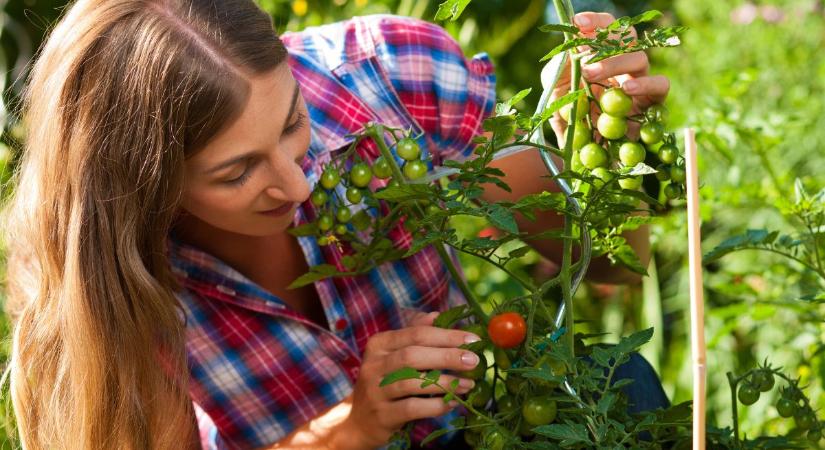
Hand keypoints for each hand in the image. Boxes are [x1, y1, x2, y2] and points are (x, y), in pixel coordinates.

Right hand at [340, 312, 481, 448]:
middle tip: (473, 360)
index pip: (416, 334)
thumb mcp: (393, 355)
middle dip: (447, 356)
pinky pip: (413, 407)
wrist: (359, 420)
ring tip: (468, 384)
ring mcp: (375, 390)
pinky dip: (435, 405)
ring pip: (412, 382)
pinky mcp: (382, 414)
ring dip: (445, 383)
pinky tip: (452, 404)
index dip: (446, 335)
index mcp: (379, 344)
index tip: (473, 340)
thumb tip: (437, 315)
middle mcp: (374, 364)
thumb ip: (413, 334)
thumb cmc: (385, 382)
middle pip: (413, 355)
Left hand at [549, 12, 670, 142]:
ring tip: (593, 76)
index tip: (578, 22)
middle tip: (583, 61)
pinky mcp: (653, 103)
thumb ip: (561, 69)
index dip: (596, 21)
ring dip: (617, 63)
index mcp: (602, 55)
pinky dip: (646, 85)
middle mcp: (623, 64)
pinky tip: (626, 90)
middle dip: (605, 42)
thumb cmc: (569, 115)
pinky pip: (660, 86)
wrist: (579, 150)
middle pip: (627, 37)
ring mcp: (639, 82)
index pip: (606, 28)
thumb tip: (572, 49)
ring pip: (641, 59)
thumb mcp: (555, 90)